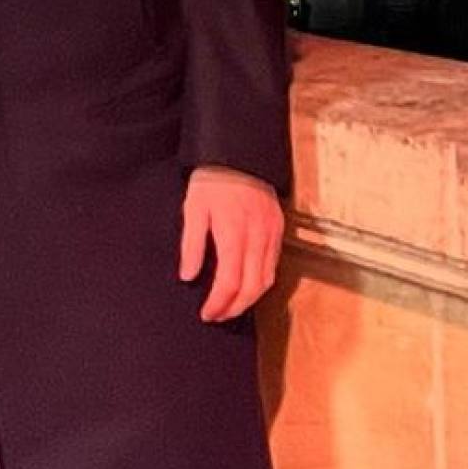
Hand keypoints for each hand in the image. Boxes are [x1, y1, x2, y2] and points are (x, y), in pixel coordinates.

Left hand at [179, 167, 284, 322]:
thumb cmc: (212, 180)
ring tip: (232, 306)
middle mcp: (257, 238)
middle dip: (235, 308)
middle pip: (252, 288)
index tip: (206, 313)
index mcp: (233, 234)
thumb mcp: (194, 209)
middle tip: (217, 316)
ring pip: (267, 279)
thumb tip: (189, 276)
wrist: (239, 153)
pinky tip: (248, 284)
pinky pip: (274, 264)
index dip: (218, 303)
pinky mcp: (278, 228)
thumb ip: (192, 245)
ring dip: (250, 299)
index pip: (229, 282)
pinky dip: (262, 281)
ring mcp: (271, 233)